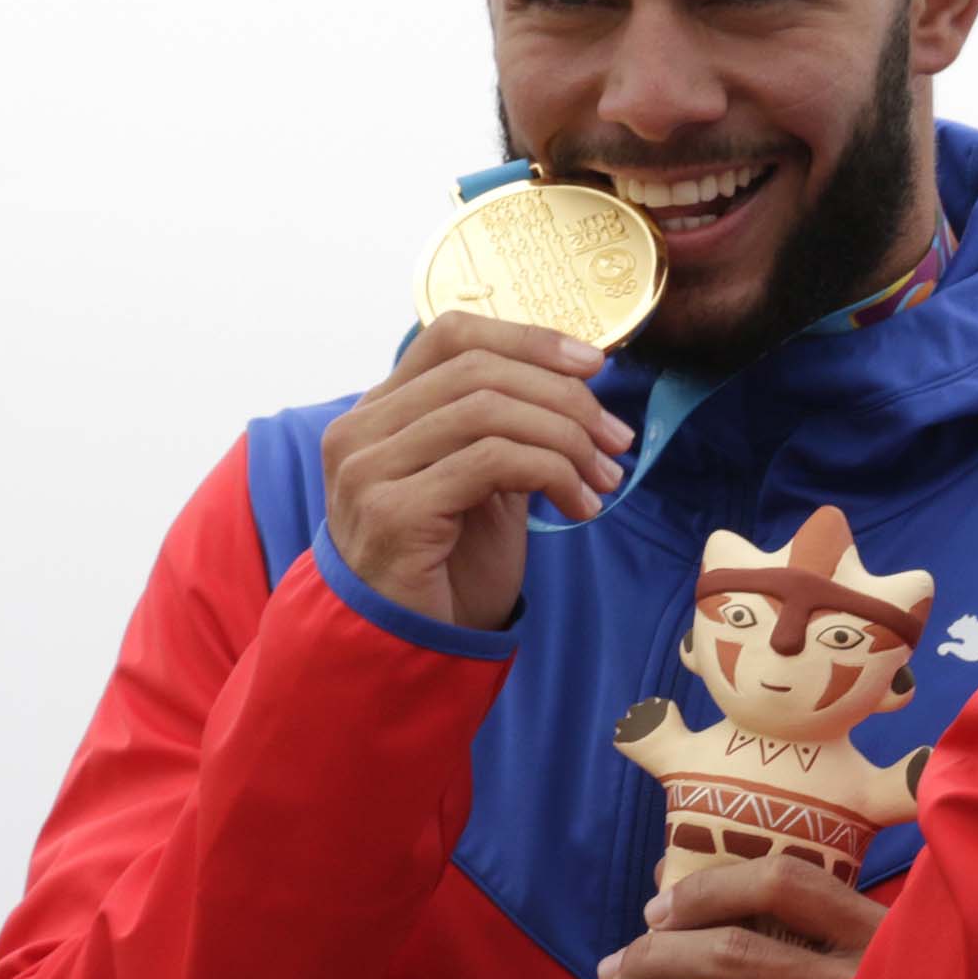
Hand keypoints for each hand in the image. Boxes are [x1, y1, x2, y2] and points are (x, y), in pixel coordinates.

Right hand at [320, 313, 632, 629]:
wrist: (406, 644)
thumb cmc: (448, 564)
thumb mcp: (479, 480)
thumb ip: (505, 428)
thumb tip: (578, 378)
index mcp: (379, 411)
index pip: (452, 334)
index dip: (529, 338)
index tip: (593, 366)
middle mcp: (360, 430)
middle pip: (481, 370)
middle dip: (566, 398)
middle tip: (617, 437)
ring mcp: (369, 469)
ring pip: (490, 411)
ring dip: (567, 440)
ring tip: (605, 478)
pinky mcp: (393, 510)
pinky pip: (492, 462)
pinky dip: (553, 474)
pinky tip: (580, 507)